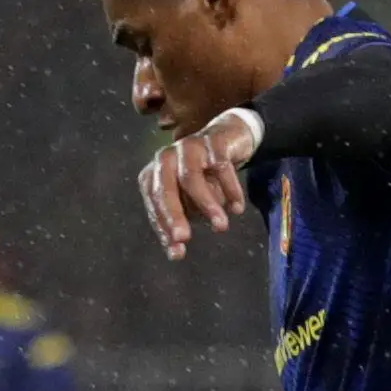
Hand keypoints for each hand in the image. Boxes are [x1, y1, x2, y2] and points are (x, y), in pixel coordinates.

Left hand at [137, 110, 260, 260]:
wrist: (228, 137)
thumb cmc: (203, 175)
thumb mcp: (190, 201)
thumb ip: (182, 222)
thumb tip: (176, 253)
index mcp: (155, 174)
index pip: (153, 202)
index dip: (162, 226)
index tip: (177, 252)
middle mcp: (166, 158)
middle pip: (164, 188)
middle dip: (174, 215)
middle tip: (185, 238)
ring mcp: (188, 147)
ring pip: (190, 176)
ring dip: (207, 204)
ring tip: (221, 227)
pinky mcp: (212, 141)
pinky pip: (220, 166)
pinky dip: (230, 189)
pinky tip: (237, 208)